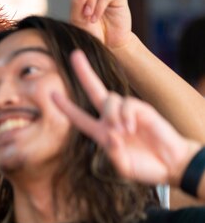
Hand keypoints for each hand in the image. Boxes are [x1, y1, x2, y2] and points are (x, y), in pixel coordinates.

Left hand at [52, 50, 200, 186]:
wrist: (171, 164)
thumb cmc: (145, 167)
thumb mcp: (123, 167)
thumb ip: (113, 154)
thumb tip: (110, 136)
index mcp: (102, 132)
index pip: (79, 117)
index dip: (66, 107)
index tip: (51, 94)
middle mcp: (111, 119)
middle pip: (94, 90)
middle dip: (84, 72)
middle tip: (75, 54)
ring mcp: (127, 112)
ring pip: (110, 99)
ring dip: (112, 115)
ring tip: (123, 133)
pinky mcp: (143, 109)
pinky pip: (128, 104)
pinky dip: (126, 115)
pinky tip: (131, 128)